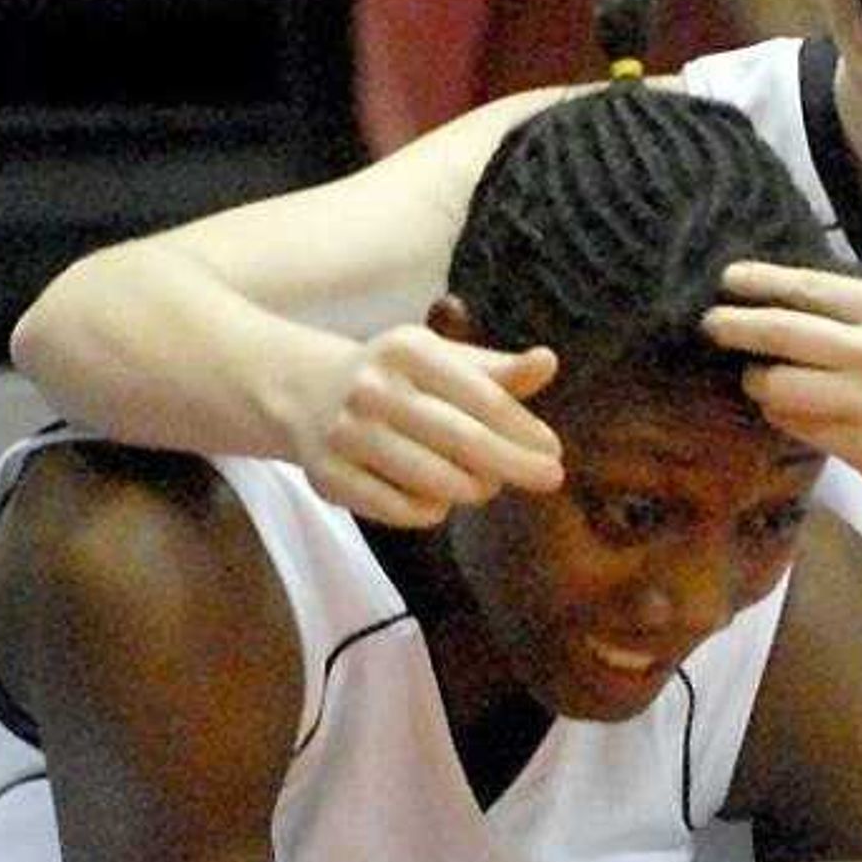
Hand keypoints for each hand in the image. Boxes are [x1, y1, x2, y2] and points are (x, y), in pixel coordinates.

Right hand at [279, 324, 561, 528]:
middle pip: (462, 440)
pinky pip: (400, 510)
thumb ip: (496, 371)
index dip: (522, 428)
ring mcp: (348, 435)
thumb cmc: (397, 378)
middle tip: (550, 478)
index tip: (553, 451)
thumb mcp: (442, 362)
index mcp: (408, 350)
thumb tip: (547, 362)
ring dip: (473, 489)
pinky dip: (431, 511)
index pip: (481, 396)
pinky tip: (438, 499)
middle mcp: (374, 389)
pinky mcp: (330, 477)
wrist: (307, 393)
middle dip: (513, 463)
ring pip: (433, 481)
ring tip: (484, 484)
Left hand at [702, 260, 861, 522]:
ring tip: (757, 380)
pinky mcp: (855, 445)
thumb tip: (799, 311)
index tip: (728, 279)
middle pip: (779, 329)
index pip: (807, 286)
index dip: (759, 282)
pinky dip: (783, 416)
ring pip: (777, 383)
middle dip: (734, 324)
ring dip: (757, 381)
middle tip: (709, 322)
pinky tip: (787, 412)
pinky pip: (796, 424)